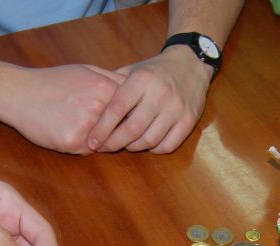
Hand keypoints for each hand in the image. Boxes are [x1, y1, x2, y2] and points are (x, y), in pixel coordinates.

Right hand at [0, 65, 126, 153]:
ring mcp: (85, 125)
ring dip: (98, 141)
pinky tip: (65, 131)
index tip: (121, 121)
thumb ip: (113, 80)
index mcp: (104, 87)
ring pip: (105, 143)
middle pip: (122, 131)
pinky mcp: (71, 142)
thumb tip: (137, 91)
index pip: (132, 111)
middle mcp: (98, 106)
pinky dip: (80, 146)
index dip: (129, 119)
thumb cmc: (53, 82)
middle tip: (97, 128)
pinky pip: (87, 151)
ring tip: (78, 126)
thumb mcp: (86, 71)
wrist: (18, 93)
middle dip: (115, 134)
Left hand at [86, 46, 212, 153]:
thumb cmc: (154, 70)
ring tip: (125, 144)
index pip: (117, 108)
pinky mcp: (189, 120)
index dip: (102, 128)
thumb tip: (88, 108)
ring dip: (133, 147)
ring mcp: (177, 108)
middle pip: (133, 129)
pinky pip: (168, 145)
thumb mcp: (132, 70)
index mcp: (142, 79)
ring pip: (150, 140)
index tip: (92, 141)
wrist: (191, 63)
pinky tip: (146, 143)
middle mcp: (160, 94)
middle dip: (114, 143)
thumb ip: (112, 86)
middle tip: (103, 148)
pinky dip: (154, 149)